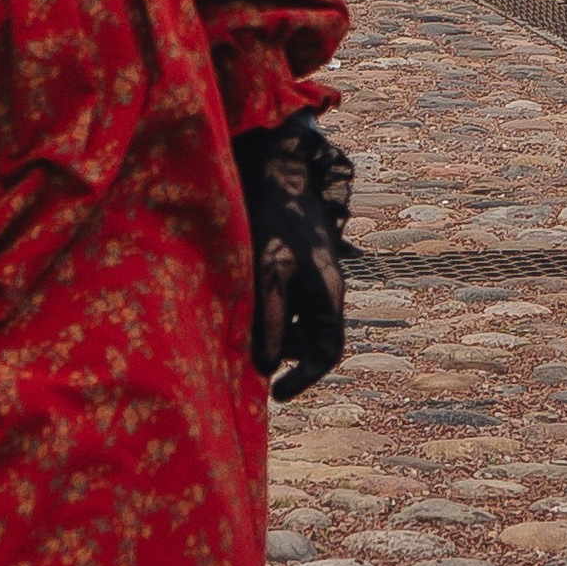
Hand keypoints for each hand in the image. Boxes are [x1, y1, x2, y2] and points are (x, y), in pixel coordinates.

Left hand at [231, 113, 352, 403]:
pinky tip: (240, 301)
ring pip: (293, 320)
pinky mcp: (293, 264)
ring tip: (239, 323)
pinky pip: (284, 300)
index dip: (305, 378)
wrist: (274, 170)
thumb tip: (268, 365)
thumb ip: (272, 320)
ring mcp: (310, 276)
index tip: (277, 395)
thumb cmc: (274, 220)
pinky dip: (264, 309)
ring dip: (270, 329)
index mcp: (328, 293)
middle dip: (281, 351)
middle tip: (247, 354)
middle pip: (308, 339)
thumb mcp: (270, 272)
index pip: (327, 352)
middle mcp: (324, 288)